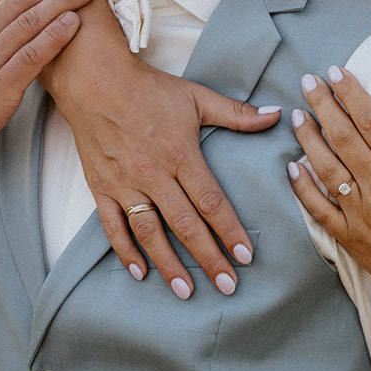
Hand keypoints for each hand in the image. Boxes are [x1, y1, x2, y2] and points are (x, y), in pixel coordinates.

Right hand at [49, 48, 280, 297]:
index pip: (211, 201)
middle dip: (208, 258)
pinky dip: (125, 252)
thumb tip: (275, 115)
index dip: (229, 231)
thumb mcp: (197, 97)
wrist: (94, 79)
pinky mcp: (102, 188)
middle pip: (185, 225)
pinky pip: (113, 227)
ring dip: (169, 264)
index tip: (246, 256)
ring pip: (150, 232)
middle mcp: (153, 174)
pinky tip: (140, 273)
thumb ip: (238, 113)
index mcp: (181, 154)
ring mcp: (125, 183)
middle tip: (227, 286)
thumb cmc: (148, 88)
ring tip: (186, 291)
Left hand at [285, 66, 370, 303]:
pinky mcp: (352, 239)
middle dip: (323, 106)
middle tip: (308, 82)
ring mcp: (362, 216)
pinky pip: (319, 211)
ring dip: (308, 140)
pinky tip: (292, 168)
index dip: (352, 94)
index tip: (337, 72)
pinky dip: (302, 189)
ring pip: (327, 169)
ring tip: (296, 116)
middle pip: (344, 138)